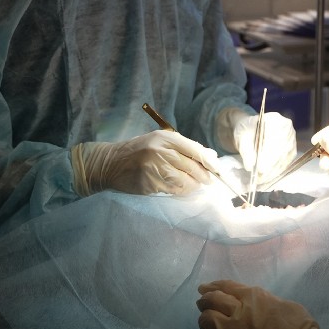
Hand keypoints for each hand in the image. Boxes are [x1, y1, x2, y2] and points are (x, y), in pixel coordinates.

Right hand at [70, 130, 220, 195]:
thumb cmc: (138, 151)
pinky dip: (182, 191)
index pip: (194, 149)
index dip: (209, 161)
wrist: (110, 163)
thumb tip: (211, 156)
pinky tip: (182, 189)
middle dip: (204, 175)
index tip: (219, 170)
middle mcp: (159, 150)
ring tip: (194, 185)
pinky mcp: (149, 183)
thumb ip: (183, 147)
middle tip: (209, 181)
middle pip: (192, 166)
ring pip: (185, 180)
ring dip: (193, 185)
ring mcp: (153, 167)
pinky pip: (173, 190)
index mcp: (165, 137)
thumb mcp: (159, 141)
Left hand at [196, 280, 328, 328]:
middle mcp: (238, 312)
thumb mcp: (286, 305)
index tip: (205, 287)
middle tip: (202, 302)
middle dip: (205, 300)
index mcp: (254, 297)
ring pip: (206, 321)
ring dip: (204, 320)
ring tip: (206, 321)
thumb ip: (266, 301)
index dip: (213, 286)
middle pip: (212, 301)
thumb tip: (257, 303)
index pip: (226, 287)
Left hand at [234, 112, 296, 181]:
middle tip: (259, 178)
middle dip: (270, 166)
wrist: (251, 130)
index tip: (260, 168)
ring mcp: (291, 140)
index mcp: (275, 120)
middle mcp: (287, 129)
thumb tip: (250, 166)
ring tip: (260, 181)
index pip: (274, 137)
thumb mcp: (242, 137)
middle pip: (281, 150)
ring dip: (272, 172)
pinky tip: (266, 179)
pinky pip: (285, 164)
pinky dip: (275, 173)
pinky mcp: (291, 151)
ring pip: (284, 159)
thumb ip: (246, 151)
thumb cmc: (246, 131)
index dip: (268, 154)